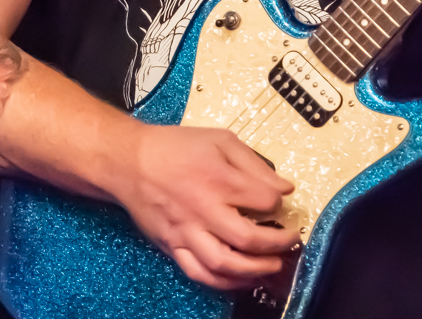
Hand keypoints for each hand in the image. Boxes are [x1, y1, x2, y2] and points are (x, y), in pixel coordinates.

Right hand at [107, 123, 298, 289]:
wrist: (130, 161)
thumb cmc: (175, 147)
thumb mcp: (220, 140)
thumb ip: (254, 163)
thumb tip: (284, 186)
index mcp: (218, 179)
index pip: (263, 200)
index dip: (280, 202)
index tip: (283, 201)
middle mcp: (203, 210)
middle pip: (248, 238)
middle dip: (278, 243)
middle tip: (291, 241)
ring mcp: (186, 232)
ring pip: (224, 264)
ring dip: (255, 270)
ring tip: (273, 266)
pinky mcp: (172, 246)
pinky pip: (199, 273)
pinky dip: (224, 282)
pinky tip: (242, 279)